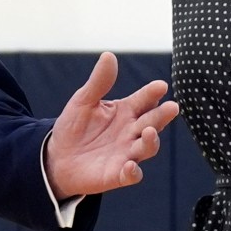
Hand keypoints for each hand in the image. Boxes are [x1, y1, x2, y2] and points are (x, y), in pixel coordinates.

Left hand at [43, 52, 182, 196]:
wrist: (58, 158)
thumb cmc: (74, 127)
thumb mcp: (83, 101)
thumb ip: (98, 82)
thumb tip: (109, 55)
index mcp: (126, 111)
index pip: (144, 100)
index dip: (153, 93)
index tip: (161, 86)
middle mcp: (132, 132)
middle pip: (152, 122)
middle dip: (162, 115)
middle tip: (172, 107)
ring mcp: (127, 153)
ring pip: (148, 147)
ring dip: (151, 141)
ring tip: (149, 132)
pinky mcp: (118, 175)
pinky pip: (132, 175)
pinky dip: (133, 172)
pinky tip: (130, 165)